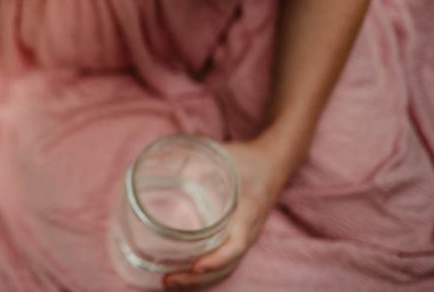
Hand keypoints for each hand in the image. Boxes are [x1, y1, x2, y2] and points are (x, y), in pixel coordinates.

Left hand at [163, 140, 286, 289]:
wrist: (274, 163)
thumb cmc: (247, 159)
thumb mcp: (224, 154)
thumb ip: (194, 155)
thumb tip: (158, 155)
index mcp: (247, 211)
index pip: (237, 243)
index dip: (217, 258)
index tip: (195, 266)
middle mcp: (248, 230)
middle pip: (227, 265)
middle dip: (198, 278)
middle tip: (168, 279)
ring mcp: (245, 237)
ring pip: (226, 268)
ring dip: (199, 280)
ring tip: (169, 281)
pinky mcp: (240, 238)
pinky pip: (226, 262)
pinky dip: (206, 273)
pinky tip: (183, 274)